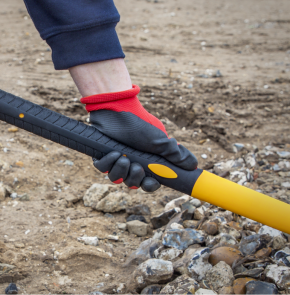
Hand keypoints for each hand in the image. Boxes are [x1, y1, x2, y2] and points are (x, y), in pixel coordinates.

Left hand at [81, 85, 197, 191]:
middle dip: (135, 179)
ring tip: (123, 157)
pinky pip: (102, 168)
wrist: (118, 108)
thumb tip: (193, 165)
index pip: (149, 183)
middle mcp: (131, 163)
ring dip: (121, 170)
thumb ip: (175, 154)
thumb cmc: (140, 124)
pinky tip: (114, 153)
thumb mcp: (160, 140)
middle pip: (132, 184)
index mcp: (146, 163)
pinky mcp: (101, 155)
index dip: (150, 186)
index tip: (153, 182)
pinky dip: (108, 163)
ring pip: (116, 178)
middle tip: (136, 167)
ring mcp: (115, 160)